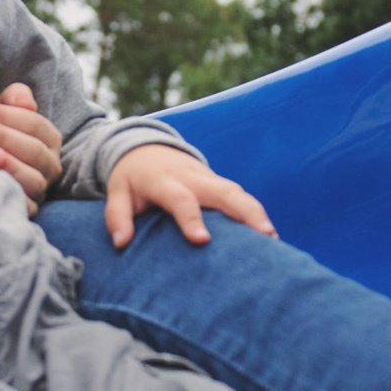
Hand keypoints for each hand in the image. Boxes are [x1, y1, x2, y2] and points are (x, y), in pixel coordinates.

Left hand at [0, 82, 62, 213]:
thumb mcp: (2, 109)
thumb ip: (14, 97)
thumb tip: (25, 103)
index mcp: (48, 139)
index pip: (34, 124)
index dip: (6, 116)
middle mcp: (50, 165)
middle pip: (35, 150)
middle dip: (4, 136)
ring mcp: (40, 189)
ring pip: (34, 180)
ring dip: (12, 167)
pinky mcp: (28, 210)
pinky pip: (27, 209)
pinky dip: (16, 201)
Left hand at [103, 145, 276, 249]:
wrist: (144, 147)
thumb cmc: (130, 178)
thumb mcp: (117, 193)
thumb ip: (117, 217)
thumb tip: (122, 243)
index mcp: (164, 180)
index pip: (180, 198)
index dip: (190, 218)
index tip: (202, 240)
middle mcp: (192, 177)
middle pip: (223, 191)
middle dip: (245, 212)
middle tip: (264, 236)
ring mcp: (208, 179)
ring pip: (238, 192)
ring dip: (257, 213)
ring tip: (273, 240)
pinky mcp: (218, 184)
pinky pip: (240, 197)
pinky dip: (255, 213)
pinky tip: (268, 236)